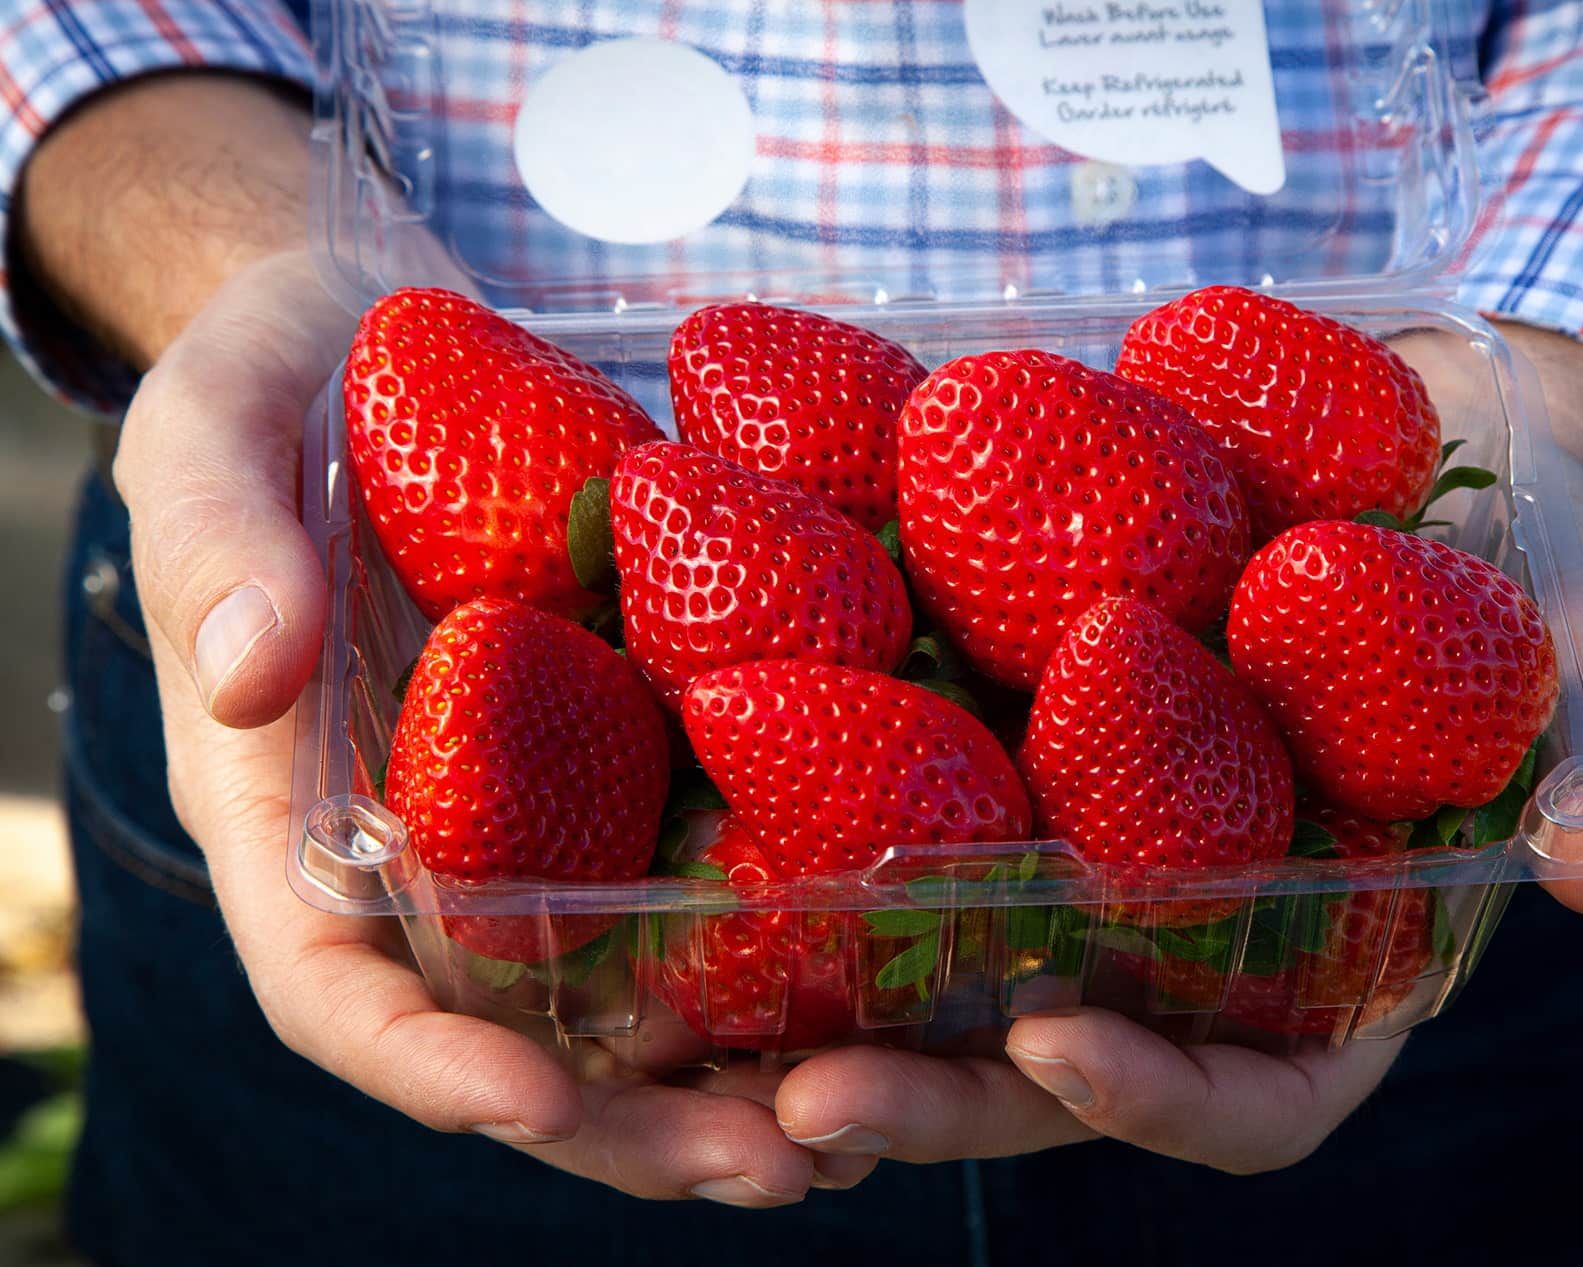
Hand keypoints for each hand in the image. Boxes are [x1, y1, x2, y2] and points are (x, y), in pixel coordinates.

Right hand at [116, 251, 871, 1204]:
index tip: (537, 1100)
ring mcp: (537, 817)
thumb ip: (215, 541)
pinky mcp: (629, 759)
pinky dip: (779, 951)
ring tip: (861, 1131)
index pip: (338, 989)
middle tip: (777, 1166)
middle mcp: (427, 852)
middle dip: (633, 1127)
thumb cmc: (274, 384)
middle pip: (516, 1039)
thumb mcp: (212, 430)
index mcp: (295, 817)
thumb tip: (246, 673)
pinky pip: (699, 876)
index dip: (429, 1064)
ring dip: (733, 1080)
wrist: (384, 341)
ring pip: (626, 997)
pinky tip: (890, 984)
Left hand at [777, 325, 1582, 1171]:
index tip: (1059, 1045)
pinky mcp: (1012, 751)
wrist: (1419, 447)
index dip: (1158, 1102)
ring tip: (703, 999)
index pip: (1250, 1100)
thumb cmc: (1532, 579)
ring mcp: (1090, 852)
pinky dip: (814, 823)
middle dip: (935, 1094)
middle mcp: (1191, 942)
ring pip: (948, 966)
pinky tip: (712, 794)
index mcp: (1333, 972)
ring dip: (830, 1000)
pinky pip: (907, 809)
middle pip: (1051, 1065)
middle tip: (808, 1100)